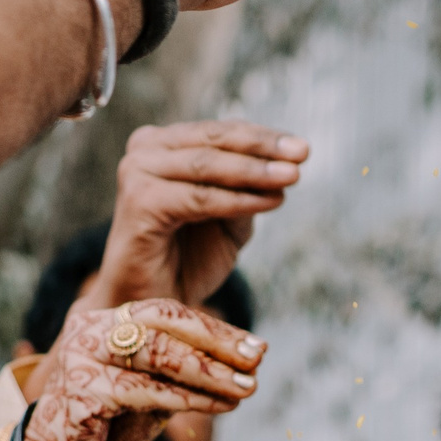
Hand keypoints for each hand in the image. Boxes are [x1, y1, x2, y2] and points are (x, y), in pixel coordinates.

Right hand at [23, 299, 261, 440]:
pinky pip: (147, 391)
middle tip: (259, 359)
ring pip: (159, 354)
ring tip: (247, 388)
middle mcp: (89, 329)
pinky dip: (188, 399)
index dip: (214, 328)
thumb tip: (239, 366)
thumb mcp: (149, 398)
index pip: (166, 314)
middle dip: (217, 342)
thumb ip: (180, 377)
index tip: (257, 346)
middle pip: (163, 323)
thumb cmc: (102, 433)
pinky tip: (220, 405)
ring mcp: (83, 357)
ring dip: (210, 372)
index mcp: (104, 322)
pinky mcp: (83, 391)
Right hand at [74, 122, 306, 316]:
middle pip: (214, 141)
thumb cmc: (188, 261)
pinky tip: (271, 202)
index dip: (263, 137)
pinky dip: (237, 200)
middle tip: (303, 153)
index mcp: (164, 145)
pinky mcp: (139, 202)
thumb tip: (285, 171)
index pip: (219, 133)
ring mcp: (137, 173)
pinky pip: (199, 198)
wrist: (153, 307)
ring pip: (207, 166)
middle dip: (262, 147)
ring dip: (254, 172)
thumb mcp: (228, 218)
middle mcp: (145, 151)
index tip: (302, 148)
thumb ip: (249, 191)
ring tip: (293, 177)